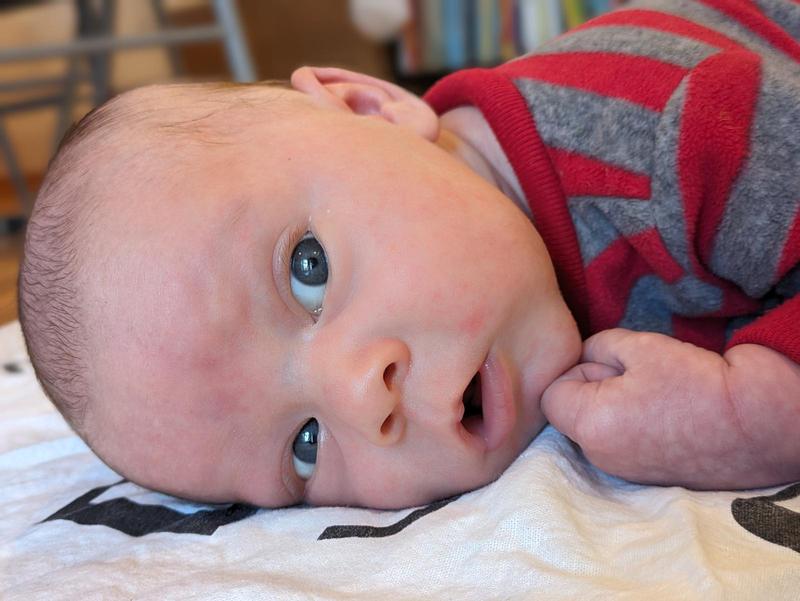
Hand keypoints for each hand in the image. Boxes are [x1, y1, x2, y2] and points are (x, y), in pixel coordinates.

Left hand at [541, 329, 747, 487]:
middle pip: (573, 412)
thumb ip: (596, 347)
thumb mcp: (638, 345)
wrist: (758, 424)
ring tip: (656, 394)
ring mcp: (624, 471)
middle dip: (594, 388)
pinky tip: (666, 414)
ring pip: (597, 426)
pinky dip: (633, 424)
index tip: (611, 365)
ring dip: (614, 405)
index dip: (576, 370)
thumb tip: (583, 357)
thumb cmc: (696, 382)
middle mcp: (600, 457)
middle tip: (638, 376)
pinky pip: (622, 441)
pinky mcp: (648, 475)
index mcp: (590, 427)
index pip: (551, 393)